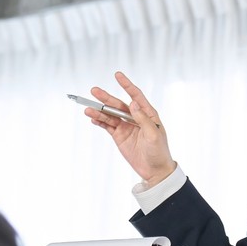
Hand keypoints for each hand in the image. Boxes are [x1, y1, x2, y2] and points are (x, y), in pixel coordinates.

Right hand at [85, 72, 175, 186]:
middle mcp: (135, 117)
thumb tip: (133, 103)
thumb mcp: (153, 135)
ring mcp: (126, 126)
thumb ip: (143, 119)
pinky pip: (107, 126)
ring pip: (110, 115)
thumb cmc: (159, 151)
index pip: (135, 96)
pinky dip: (100, 122)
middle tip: (94, 91)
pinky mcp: (119, 136)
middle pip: (118, 104)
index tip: (117, 74)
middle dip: (106, 98)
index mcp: (147, 114)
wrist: (155, 170)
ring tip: (87, 109)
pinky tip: (92, 119)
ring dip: (99, 112)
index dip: (126, 85)